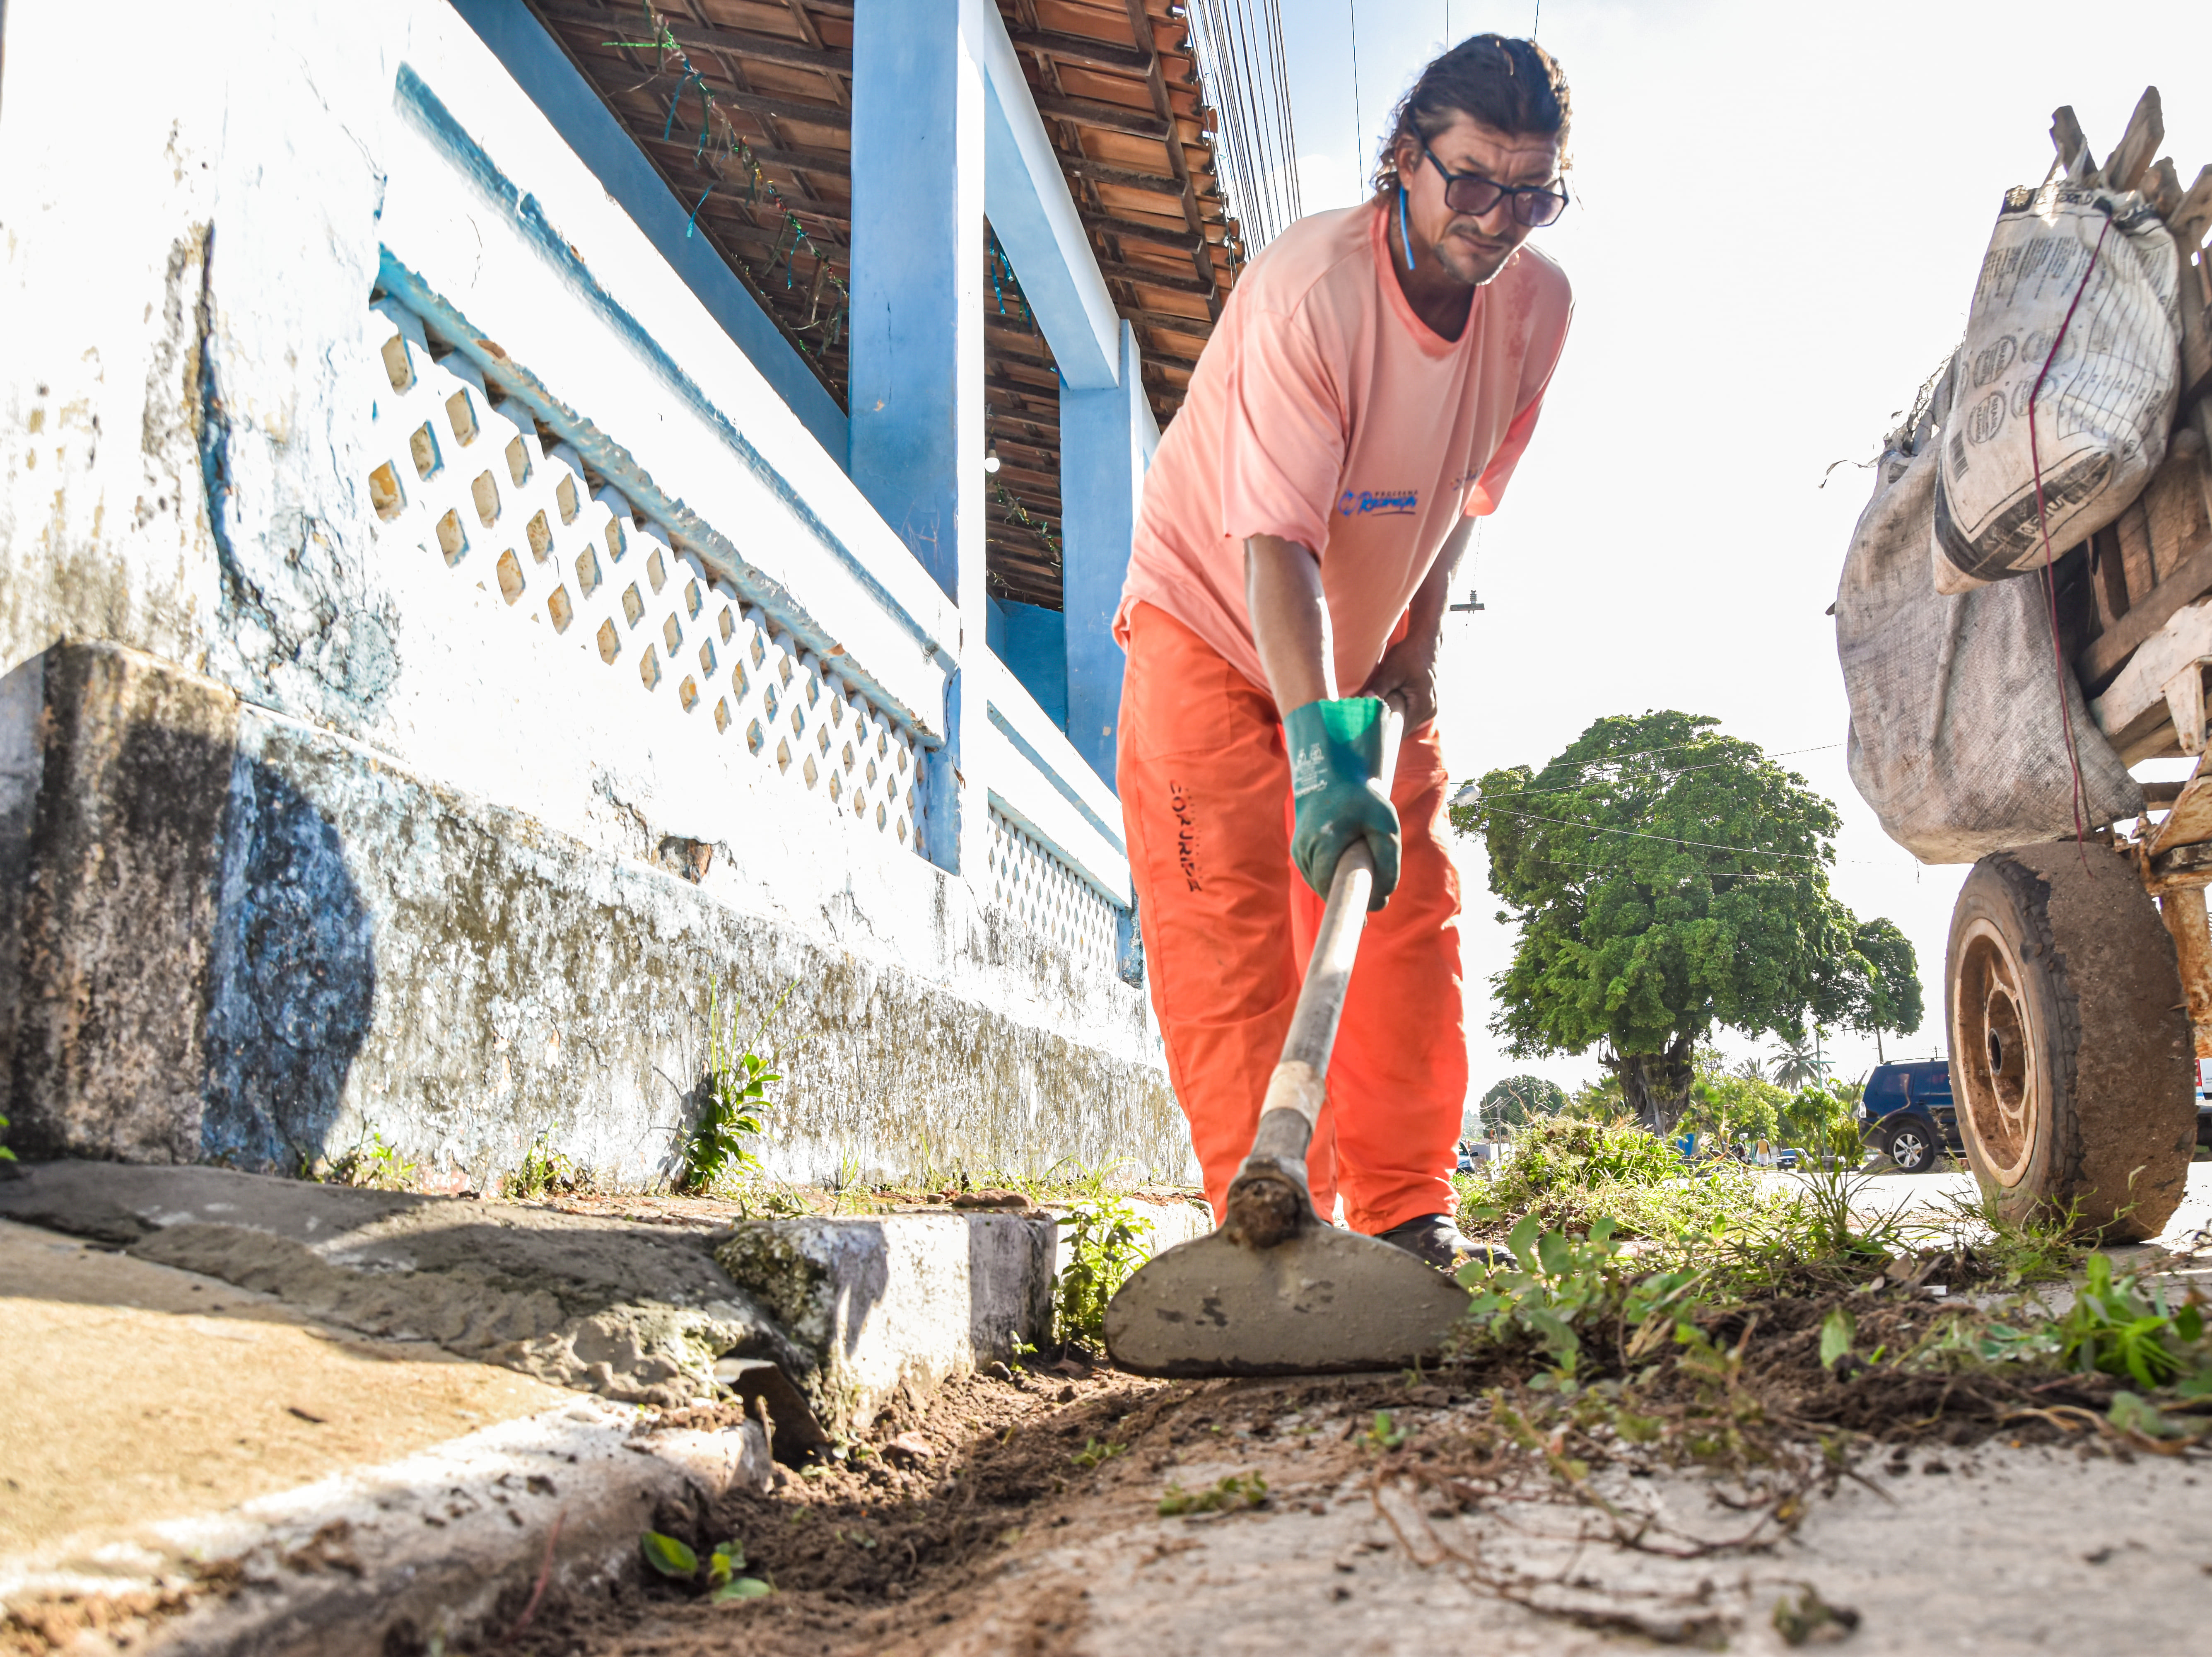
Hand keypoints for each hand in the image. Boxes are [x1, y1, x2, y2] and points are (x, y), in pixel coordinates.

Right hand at [1284, 698, 1400, 909]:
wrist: (1332, 778)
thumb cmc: (1363, 800)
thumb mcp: (1386, 823)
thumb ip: (1388, 859)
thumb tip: (1382, 895)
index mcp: (1324, 840)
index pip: (1331, 885)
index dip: (1348, 907)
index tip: (1364, 923)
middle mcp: (1305, 848)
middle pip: (1327, 889)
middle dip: (1352, 899)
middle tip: (1377, 901)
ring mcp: (1299, 852)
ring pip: (1322, 886)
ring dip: (1342, 889)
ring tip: (1366, 882)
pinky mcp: (1299, 854)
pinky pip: (1318, 877)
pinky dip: (1334, 881)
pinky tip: (1348, 876)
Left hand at [1358, 630, 1438, 727]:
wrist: (1425, 643)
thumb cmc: (1410, 655)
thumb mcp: (1392, 671)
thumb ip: (1380, 688)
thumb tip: (1365, 701)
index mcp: (1423, 705)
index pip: (1401, 729)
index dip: (1385, 733)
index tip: (1368, 735)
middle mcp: (1429, 710)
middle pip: (1404, 727)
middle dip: (1386, 727)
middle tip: (1366, 727)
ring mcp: (1429, 708)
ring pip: (1406, 721)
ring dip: (1392, 719)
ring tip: (1373, 718)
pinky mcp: (1425, 704)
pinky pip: (1409, 714)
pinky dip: (1398, 712)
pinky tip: (1385, 709)